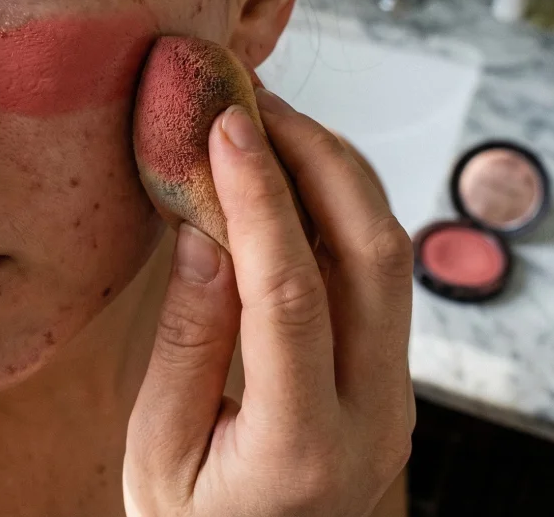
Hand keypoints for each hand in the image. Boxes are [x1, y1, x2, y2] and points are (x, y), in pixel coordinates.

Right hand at [125, 88, 414, 516]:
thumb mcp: (158, 454)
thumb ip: (186, 343)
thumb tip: (206, 228)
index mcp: (301, 446)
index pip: (291, 291)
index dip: (260, 194)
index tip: (228, 121)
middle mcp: (374, 417)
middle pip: (376, 256)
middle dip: (320, 158)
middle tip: (257, 99)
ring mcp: (395, 399)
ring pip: (391, 259)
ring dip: (337, 177)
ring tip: (271, 124)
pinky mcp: (391, 382)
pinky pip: (379, 280)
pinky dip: (340, 216)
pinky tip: (291, 183)